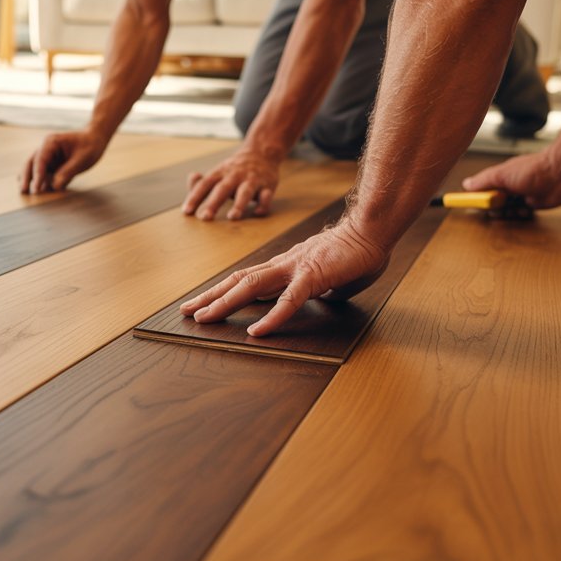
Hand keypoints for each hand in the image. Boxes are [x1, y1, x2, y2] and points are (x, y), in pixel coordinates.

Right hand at [19, 130, 107, 193]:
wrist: (95, 139)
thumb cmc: (90, 146)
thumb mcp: (82, 159)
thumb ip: (68, 172)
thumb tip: (55, 186)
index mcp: (51, 142)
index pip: (40, 159)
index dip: (37, 175)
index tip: (36, 188)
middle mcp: (46, 148)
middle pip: (31, 163)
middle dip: (27, 177)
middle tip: (23, 191)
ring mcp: (48, 157)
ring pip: (33, 169)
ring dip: (29, 180)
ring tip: (24, 193)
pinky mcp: (52, 164)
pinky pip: (43, 174)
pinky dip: (39, 182)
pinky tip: (36, 190)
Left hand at [180, 219, 389, 335]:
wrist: (373, 229)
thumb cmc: (357, 251)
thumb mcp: (332, 277)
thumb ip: (322, 287)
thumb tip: (324, 297)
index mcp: (286, 265)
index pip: (246, 278)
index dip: (222, 291)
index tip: (203, 303)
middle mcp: (283, 264)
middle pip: (238, 280)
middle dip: (210, 297)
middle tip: (187, 311)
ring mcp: (295, 268)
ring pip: (251, 285)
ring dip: (224, 303)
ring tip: (205, 318)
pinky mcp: (313, 275)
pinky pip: (289, 300)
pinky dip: (271, 317)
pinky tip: (257, 331)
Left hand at [181, 147, 280, 220]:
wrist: (262, 152)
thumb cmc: (235, 169)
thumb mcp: (217, 172)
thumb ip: (201, 182)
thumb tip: (192, 179)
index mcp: (221, 173)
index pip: (205, 184)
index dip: (195, 197)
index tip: (187, 211)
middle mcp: (235, 175)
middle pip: (223, 189)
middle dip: (213, 203)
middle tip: (205, 218)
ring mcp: (252, 180)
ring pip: (245, 192)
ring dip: (239, 204)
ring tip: (232, 217)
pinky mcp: (267, 185)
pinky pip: (266, 195)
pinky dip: (263, 204)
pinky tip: (257, 213)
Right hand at [460, 150, 560, 208]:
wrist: (560, 174)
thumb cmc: (533, 170)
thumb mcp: (501, 174)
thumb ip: (483, 181)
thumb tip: (466, 184)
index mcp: (499, 178)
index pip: (480, 190)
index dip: (472, 197)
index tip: (461, 204)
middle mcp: (508, 187)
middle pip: (492, 204)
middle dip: (492, 209)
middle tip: (496, 208)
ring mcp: (520, 196)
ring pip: (506, 211)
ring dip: (507, 213)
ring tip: (513, 208)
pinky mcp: (532, 205)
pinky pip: (520, 215)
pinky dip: (520, 215)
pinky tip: (525, 209)